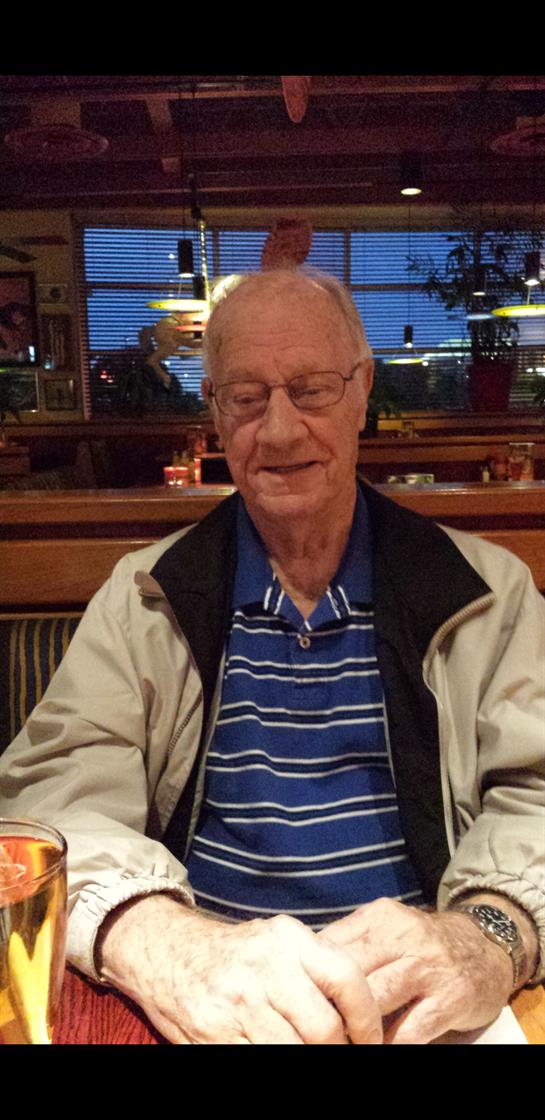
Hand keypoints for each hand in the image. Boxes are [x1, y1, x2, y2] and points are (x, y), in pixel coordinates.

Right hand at [97, 894, 382, 1044]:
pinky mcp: (214, 1032)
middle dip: (339, 1051)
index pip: (347, 979)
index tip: (371, 1042)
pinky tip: (276, 1052)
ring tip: (309, 1051)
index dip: (368, 1020)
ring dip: (309, 1058)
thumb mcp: (276, 943)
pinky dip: (273, 1061)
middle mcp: (264, 966)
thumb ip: (315, 970)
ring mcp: (237, 1001)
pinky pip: (258, 1058)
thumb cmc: (233, 954)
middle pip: (324, 1029)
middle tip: (342, 1052)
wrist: (164, 950)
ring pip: (294, 1051)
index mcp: (288, 938)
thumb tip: (359, 1019)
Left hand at [319, 898, 513, 1043]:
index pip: (330, 945)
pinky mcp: (450, 999)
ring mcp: (428, 968)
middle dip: (329, 1006)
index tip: (296, 1001)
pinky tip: (379, 1047)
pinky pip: (410, 1031)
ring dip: (355, 1029)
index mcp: (379, 918)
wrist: (486, 947)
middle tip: (315, 1027)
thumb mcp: (387, 929)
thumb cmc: (423, 944)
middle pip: (349, 973)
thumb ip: (351, 945)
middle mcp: (404, 937)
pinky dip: (389, 1044)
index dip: (308, 978)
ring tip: (341, 1040)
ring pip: (376, 1001)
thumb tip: (301, 972)